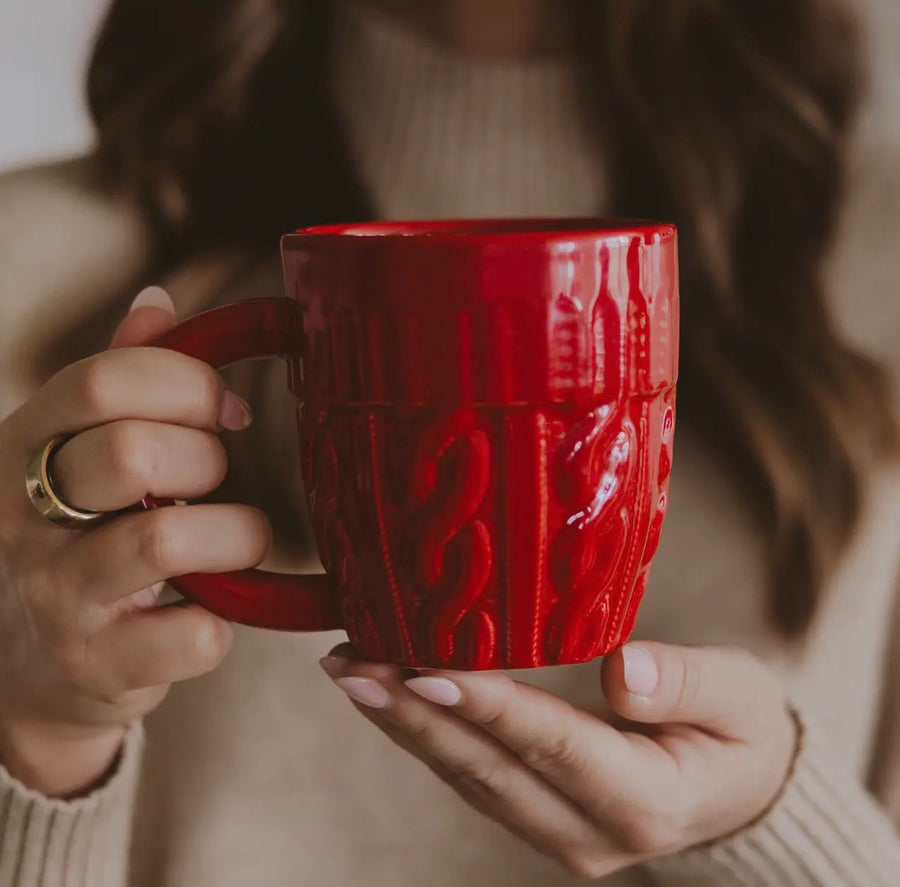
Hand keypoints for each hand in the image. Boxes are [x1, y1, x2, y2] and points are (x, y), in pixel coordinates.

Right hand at [0, 288, 270, 796]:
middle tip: (219, 481)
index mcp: (24, 448)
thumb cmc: (78, 542)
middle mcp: (25, 518)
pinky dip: (225, 619)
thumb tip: (157, 303)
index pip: (102, 382)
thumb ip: (117, 382)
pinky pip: (193, 632)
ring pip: (166, 538)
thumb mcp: (77, 455)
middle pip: (133, 452)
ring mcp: (57, 596)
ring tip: (238, 540)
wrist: (34, 670)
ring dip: (236, 534)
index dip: (188, 383)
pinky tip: (213, 609)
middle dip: (208, 460)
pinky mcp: (99, 666)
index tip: (229, 410)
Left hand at [320, 641, 796, 878]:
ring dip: (404, 722)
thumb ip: (686, 683)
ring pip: (467, 775)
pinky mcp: (539, 818)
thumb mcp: (739, 697)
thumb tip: (623, 672)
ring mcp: (559, 833)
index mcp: (645, 799)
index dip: (484, 705)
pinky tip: (390, 696)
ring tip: (349, 672)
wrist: (742, 787)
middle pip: (488, 766)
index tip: (421, 665)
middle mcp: (590, 831)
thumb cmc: (741, 729)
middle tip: (349, 665)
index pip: (549, 743)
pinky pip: (472, 776)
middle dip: (413, 712)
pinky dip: (428, 733)